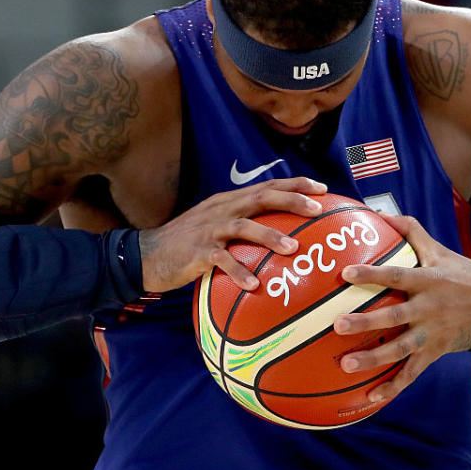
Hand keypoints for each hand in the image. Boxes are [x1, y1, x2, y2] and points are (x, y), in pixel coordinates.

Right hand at [137, 177, 327, 291]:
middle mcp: (222, 209)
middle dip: (291, 200)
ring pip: (244, 226)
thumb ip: (244, 226)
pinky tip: (254, 285)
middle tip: (316, 209)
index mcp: (229, 201)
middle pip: (261, 197)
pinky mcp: (197, 251)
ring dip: (270, 236)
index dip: (295, 184)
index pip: (267, 186)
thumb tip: (280, 236)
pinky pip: (221, 260)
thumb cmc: (189, 244)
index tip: (322, 188)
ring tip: (293, 249)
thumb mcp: (217, 227)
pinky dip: (238, 271)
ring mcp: (209, 229)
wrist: (148, 254)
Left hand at [333, 214, 470, 401]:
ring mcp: (431, 334)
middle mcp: (428, 309)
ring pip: (400, 350)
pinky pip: (411, 373)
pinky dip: (392, 387)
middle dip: (366, 323)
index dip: (372, 275)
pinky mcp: (434, 353)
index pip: (396, 277)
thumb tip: (381, 212)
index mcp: (427, 281)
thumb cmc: (460, 273)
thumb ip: (410, 230)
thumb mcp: (438, 249)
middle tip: (338, 325)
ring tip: (346, 365)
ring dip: (373, 359)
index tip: (346, 274)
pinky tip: (370, 398)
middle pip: (395, 317)